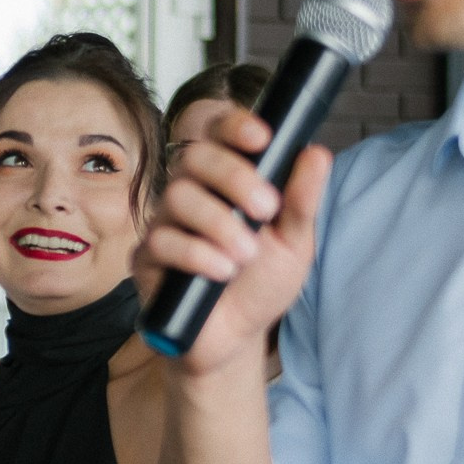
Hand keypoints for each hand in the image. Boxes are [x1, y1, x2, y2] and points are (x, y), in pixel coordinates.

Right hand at [133, 121, 332, 373]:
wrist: (236, 338)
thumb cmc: (261, 282)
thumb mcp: (295, 243)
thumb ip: (302, 200)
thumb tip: (316, 152)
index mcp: (225, 179)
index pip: (217, 132)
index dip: (234, 125)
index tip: (262, 138)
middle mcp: (191, 192)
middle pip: (195, 157)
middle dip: (235, 177)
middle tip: (267, 210)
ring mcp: (164, 223)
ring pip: (178, 197)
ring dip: (219, 223)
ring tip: (247, 255)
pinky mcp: (147, 258)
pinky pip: (162, 241)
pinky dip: (197, 254)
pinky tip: (222, 273)